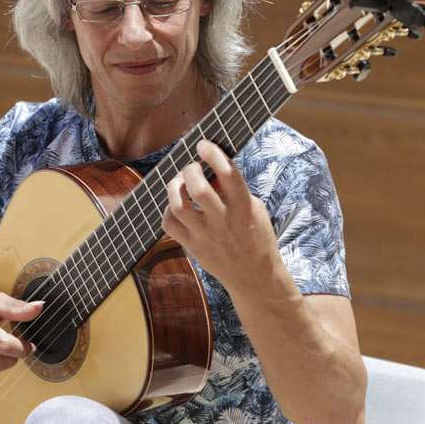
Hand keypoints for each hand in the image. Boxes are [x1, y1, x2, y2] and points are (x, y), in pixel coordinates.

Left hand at [160, 140, 287, 297]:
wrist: (255, 278)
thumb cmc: (255, 237)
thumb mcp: (254, 209)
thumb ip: (232, 189)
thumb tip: (210, 170)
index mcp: (244, 207)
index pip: (228, 173)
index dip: (213, 153)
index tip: (204, 145)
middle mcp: (224, 221)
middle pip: (198, 188)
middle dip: (190, 170)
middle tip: (193, 167)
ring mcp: (206, 236)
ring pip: (178, 205)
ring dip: (175, 186)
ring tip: (180, 182)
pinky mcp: (193, 247)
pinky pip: (169, 224)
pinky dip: (169, 210)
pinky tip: (178, 206)